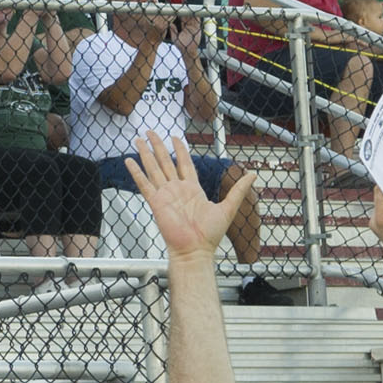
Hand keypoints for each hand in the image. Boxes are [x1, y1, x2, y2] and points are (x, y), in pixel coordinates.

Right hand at [127, 129, 229, 261]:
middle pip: (166, 161)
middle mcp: (177, 189)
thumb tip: (253, 175)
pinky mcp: (156, 203)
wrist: (195, 250)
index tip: (175, 137)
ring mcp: (165, 195)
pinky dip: (137, 173)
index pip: (184, 163)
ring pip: (154, 168)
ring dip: (145, 154)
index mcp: (192, 189)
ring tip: (138, 139)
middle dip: (158, 146)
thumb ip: (238, 190)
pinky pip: (145, 184)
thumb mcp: (229, 207)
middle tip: (150, 132)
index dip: (180, 150)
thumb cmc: (210, 235)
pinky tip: (129, 161)